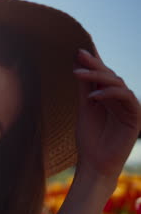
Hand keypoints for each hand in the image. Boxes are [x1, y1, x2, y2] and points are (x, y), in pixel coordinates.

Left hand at [73, 47, 140, 183]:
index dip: (92, 62)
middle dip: (95, 65)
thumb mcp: (84, 108)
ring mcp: (129, 107)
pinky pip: (126, 98)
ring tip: (79, 74)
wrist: (95, 163)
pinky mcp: (135, 116)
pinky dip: (110, 94)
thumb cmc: (88, 138)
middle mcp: (119, 99)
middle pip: (110, 76)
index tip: (78, 51)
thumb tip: (78, 63)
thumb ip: (84, 88)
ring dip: (99, 77)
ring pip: (118, 83)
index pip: (101, 75)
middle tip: (80, 55)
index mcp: (107, 97)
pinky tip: (93, 96)